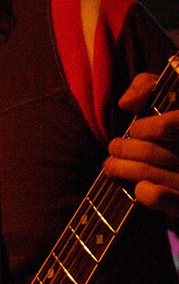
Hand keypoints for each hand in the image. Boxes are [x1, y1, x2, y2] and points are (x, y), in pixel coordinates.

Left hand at [104, 72, 178, 217]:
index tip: (135, 130)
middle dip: (124, 149)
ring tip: (110, 165)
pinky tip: (139, 188)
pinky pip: (160, 197)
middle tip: (113, 148)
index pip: (173, 125)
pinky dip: (145, 193)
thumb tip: (126, 102)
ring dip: (122, 168)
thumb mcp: (167, 95)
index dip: (148, 128)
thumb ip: (147, 86)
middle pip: (152, 152)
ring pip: (149, 173)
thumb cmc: (174, 121)